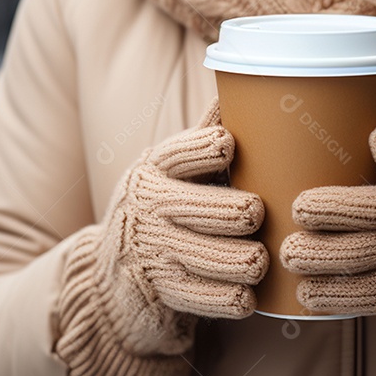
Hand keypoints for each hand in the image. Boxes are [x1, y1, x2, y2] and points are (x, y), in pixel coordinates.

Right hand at [56, 100, 268, 375]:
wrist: (114, 278)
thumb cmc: (164, 208)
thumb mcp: (173, 169)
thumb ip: (205, 133)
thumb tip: (242, 77)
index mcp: (156, 167)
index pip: (180, 152)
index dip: (205, 148)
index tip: (229, 145)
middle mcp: (149, 206)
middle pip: (202, 206)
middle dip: (238, 212)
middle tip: (256, 215)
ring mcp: (154, 251)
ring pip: (210, 255)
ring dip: (243, 260)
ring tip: (260, 259)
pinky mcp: (162, 293)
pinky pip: (204, 297)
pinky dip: (231, 298)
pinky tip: (247, 296)